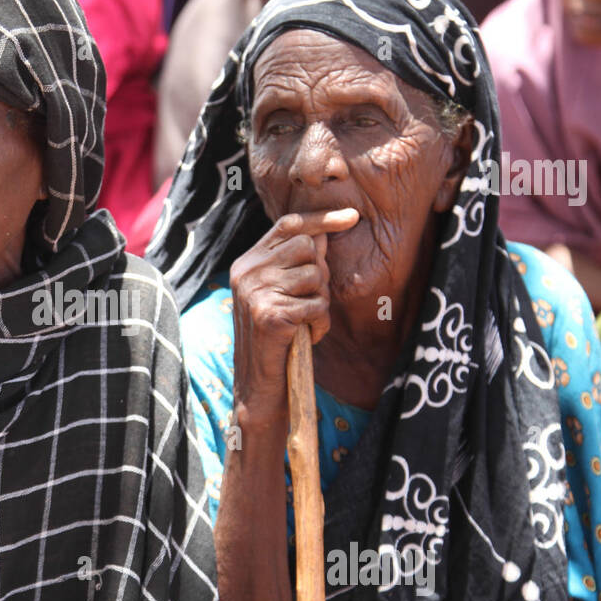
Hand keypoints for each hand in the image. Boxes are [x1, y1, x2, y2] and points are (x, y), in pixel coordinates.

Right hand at [229, 209, 357, 423]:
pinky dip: (320, 325)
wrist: (259, 384)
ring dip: (321, 302)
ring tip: (305, 321)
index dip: (322, 218)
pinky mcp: (269, 315)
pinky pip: (317, 306)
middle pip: (307, 248)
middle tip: (310, 301)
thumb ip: (296, 264)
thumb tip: (324, 235)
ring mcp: (255, 292)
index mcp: (247, 262)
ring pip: (315, 276)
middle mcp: (246, 272)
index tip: (353, 216)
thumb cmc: (278, 337)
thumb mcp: (280, 293)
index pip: (288, 225)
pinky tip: (306, 336)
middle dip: (320, 274)